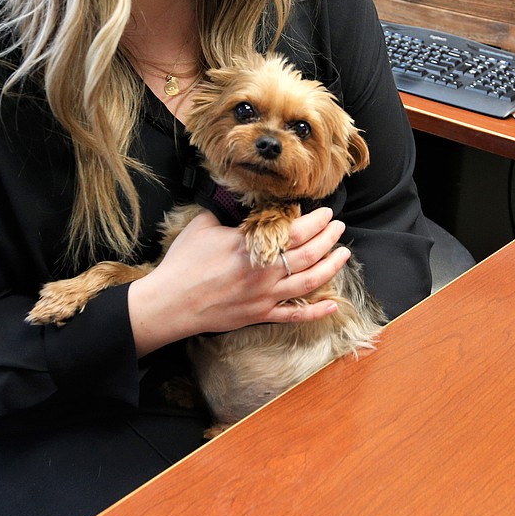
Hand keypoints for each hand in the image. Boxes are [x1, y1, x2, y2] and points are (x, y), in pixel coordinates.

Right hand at [127, 207, 349, 355]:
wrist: (170, 302)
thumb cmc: (184, 263)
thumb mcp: (203, 226)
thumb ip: (226, 212)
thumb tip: (237, 200)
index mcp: (252, 245)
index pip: (296, 231)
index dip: (317, 221)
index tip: (326, 213)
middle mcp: (265, 271)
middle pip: (310, 254)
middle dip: (330, 239)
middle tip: (339, 228)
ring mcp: (265, 296)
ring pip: (310, 282)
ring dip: (331, 267)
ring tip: (343, 255)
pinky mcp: (260, 315)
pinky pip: (294, 315)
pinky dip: (316, 312)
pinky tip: (333, 305)